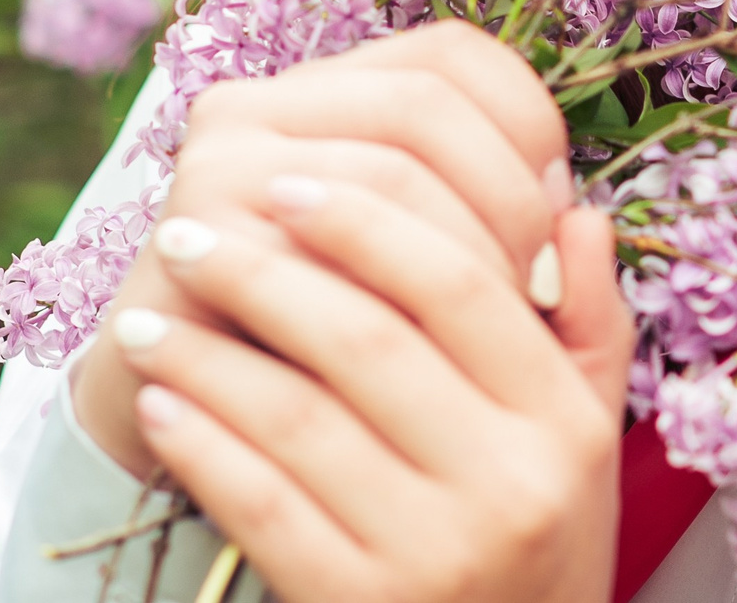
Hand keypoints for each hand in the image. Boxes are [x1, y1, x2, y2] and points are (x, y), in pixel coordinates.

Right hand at [71, 22, 592, 475]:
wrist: (202, 434)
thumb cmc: (344, 354)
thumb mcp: (437, 279)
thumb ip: (512, 231)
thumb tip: (589, 219)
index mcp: (330, 87)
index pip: (455, 53)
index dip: (531, 122)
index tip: (565, 210)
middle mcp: (262, 103)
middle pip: (427, 105)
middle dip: (509, 197)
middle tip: (545, 286)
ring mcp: (218, 163)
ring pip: (386, 176)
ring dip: (466, 256)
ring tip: (503, 324)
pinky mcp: (194, 240)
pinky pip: (324, 256)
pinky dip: (396, 307)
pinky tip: (434, 353)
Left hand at [111, 167, 629, 602]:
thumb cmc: (543, 539)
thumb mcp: (589, 436)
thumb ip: (588, 320)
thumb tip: (570, 205)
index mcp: (565, 424)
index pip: (463, 285)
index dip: (369, 221)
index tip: (288, 183)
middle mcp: (509, 484)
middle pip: (370, 339)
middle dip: (265, 273)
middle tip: (190, 229)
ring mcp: (434, 553)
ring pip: (298, 418)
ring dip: (207, 355)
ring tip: (147, 313)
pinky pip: (260, 506)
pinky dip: (199, 445)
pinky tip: (160, 402)